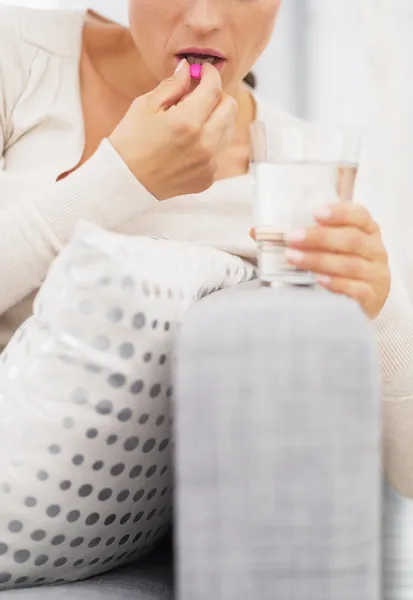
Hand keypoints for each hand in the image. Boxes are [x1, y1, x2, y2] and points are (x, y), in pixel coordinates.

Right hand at [109, 60, 236, 199]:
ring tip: (193, 121)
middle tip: (200, 95)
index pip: (214, 88)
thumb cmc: (130, 142)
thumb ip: (172, 85)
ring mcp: (209, 164)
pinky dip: (208, 143)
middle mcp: (204, 144)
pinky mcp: (208, 178)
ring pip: (227, 130)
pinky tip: (188, 145)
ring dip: (215, 119)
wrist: (124, 181)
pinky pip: (218, 152)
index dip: (210, 74)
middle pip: (230, 108)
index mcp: (188, 121)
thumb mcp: (145, 106)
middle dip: (217, 96)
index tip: (204, 71)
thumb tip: (189, 69)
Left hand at [284, 203, 390, 318]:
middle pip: (351, 239)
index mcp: (369, 230)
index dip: (339, 213)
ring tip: (293, 258)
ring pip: (350, 265)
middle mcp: (376, 250)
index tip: (315, 213)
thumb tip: (291, 229)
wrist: (371, 295)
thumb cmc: (349, 262)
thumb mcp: (341, 243)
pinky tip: (318, 278)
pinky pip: (355, 289)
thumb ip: (323, 232)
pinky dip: (336, 283)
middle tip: (292, 238)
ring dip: (319, 260)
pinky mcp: (372, 295)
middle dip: (320, 237)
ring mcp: (376, 274)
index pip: (359, 215)